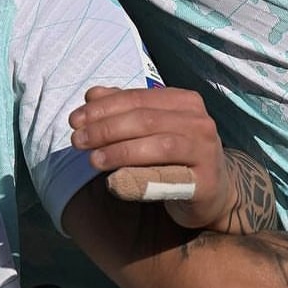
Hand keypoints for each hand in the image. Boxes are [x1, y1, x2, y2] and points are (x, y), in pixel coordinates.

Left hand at [70, 85, 241, 230]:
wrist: (214, 192)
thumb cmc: (174, 155)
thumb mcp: (150, 127)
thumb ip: (123, 108)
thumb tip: (91, 95)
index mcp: (183, 101)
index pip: (136, 98)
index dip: (102, 108)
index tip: (74, 120)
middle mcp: (199, 121)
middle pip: (144, 119)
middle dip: (105, 128)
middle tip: (76, 141)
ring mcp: (207, 151)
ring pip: (157, 145)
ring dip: (119, 151)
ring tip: (92, 160)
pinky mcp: (207, 182)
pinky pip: (168, 177)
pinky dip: (139, 177)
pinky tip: (113, 182)